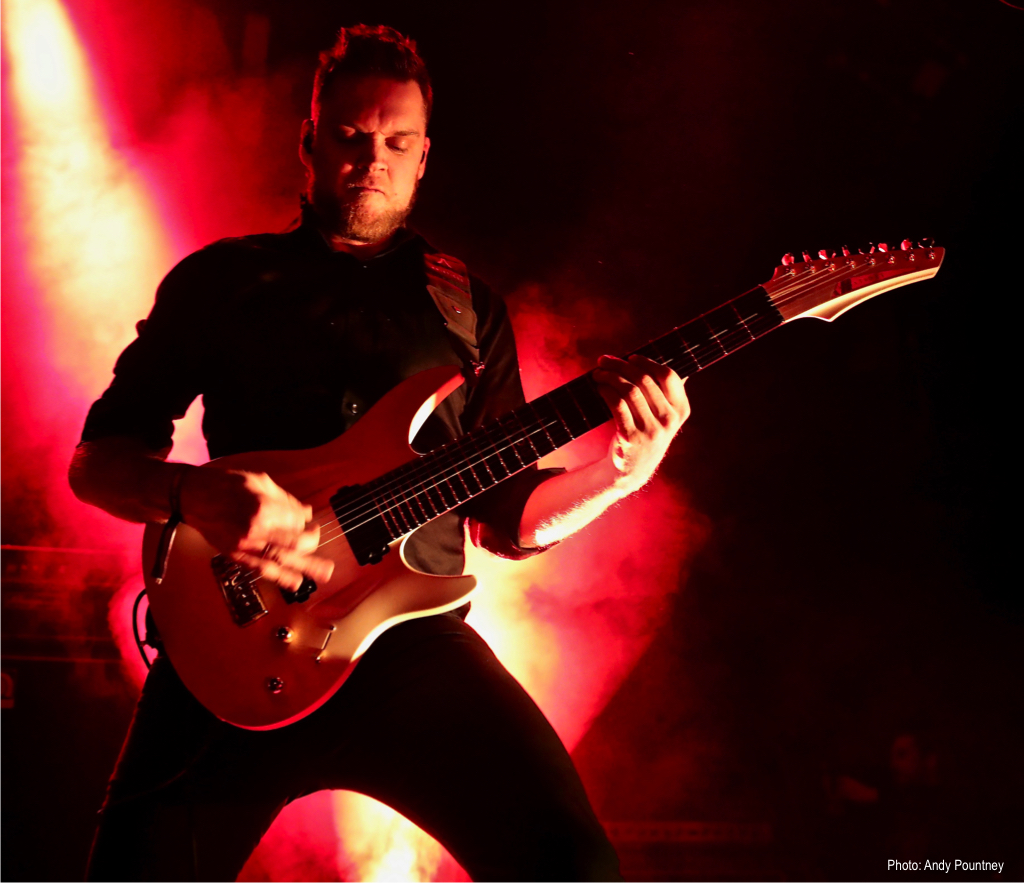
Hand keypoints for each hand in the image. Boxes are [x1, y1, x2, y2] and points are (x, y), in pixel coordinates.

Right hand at [178, 468, 333, 590]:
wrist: (192, 497)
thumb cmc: (225, 484)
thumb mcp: (259, 481)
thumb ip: (285, 498)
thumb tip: (306, 512)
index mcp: (264, 506)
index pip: (296, 518)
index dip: (303, 518)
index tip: (304, 517)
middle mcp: (257, 528)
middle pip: (294, 541)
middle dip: (310, 541)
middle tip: (316, 538)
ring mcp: (246, 544)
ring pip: (282, 558)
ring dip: (305, 567)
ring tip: (324, 573)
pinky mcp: (236, 555)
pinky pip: (262, 568)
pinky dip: (280, 576)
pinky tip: (296, 582)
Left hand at [591, 354, 689, 493]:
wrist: (631, 469)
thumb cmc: (644, 434)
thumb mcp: (662, 416)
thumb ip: (662, 392)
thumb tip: (645, 359)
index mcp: (681, 410)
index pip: (668, 375)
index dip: (648, 362)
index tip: (631, 357)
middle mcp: (669, 420)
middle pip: (644, 379)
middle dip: (620, 365)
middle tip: (604, 360)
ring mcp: (651, 430)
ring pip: (629, 390)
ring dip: (610, 376)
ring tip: (598, 373)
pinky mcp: (631, 437)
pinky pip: (617, 404)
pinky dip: (606, 391)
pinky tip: (599, 387)